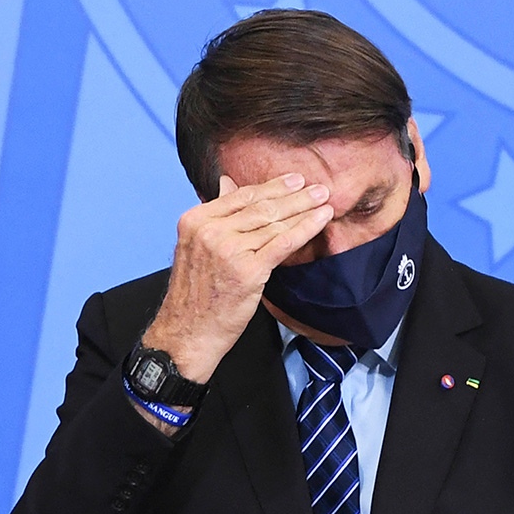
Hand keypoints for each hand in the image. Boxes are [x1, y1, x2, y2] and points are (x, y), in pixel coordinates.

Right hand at [141, 173, 332, 382]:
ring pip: (275, 223)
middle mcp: (210, 231)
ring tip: (325, 200)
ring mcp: (229, 250)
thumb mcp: (196, 246)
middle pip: (261, 207)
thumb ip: (215, 215)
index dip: (272, 186)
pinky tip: (322, 219)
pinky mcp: (248, 270)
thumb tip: (227, 183)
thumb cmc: (196, 294)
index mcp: (195, 220)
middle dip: (294, 195)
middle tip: (319, 187)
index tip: (294, 179)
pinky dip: (306, 228)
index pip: (241, 196)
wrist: (188, 333)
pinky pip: (283, 243)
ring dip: (305, 209)